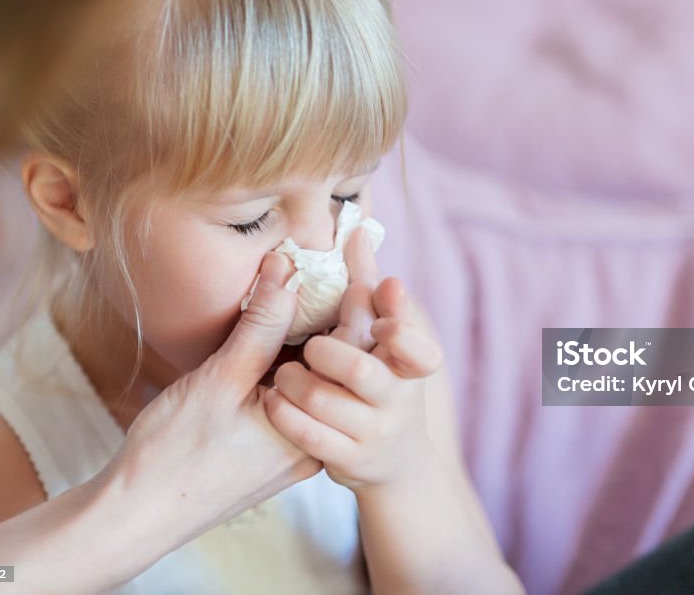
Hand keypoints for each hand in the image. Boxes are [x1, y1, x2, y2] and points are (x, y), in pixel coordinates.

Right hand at [95, 251, 322, 544]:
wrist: (136, 514)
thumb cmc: (174, 453)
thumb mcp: (221, 379)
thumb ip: (262, 325)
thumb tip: (288, 269)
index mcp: (315, 430)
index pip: (353, 357)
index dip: (351, 305)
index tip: (348, 263)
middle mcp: (315, 443)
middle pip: (338, 367)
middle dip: (332, 316)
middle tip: (325, 268)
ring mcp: (294, 448)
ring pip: (315, 380)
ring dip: (308, 337)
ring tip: (301, 289)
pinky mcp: (272, 449)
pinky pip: (294, 396)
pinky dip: (287, 362)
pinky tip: (275, 330)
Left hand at [265, 228, 444, 490]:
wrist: (396, 464)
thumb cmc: (379, 381)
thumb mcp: (381, 337)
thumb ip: (366, 285)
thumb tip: (356, 229)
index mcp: (412, 365)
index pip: (420, 345)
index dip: (400, 322)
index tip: (383, 292)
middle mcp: (399, 400)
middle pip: (360, 369)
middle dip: (326, 350)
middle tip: (309, 344)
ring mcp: (375, 433)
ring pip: (324, 401)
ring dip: (294, 380)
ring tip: (281, 372)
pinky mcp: (348, 461)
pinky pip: (307, 435)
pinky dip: (284, 412)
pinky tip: (272, 398)